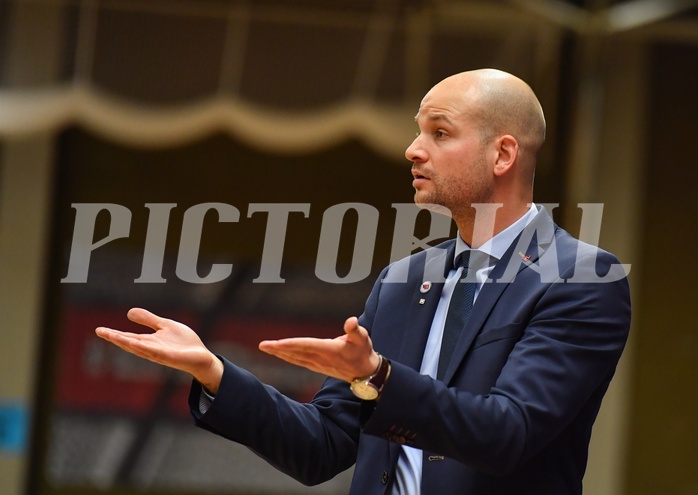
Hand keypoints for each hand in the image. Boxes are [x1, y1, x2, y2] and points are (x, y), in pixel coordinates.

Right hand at [95, 308, 223, 392]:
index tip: (99, 330)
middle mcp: (151, 349)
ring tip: (112, 336)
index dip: (114, 334)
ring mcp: (159, 354)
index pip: (128, 337)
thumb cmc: (183, 343)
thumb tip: (129, 312)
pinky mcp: (169, 357)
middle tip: (100, 331)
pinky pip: (154, 352)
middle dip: (115, 338)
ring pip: (139, 348)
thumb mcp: (164, 326)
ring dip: (125, 342)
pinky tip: (135, 343)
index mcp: (149, 341)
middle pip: (129, 343)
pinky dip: (144, 348)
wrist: (201, 356)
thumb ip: (149, 320)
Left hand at [259, 316, 379, 381]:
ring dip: (279, 353)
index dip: (292, 344)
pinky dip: (287, 357)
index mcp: (330, 350)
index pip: (307, 345)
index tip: (278, 343)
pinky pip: (298, 361)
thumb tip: (351, 321)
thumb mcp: (363, 338)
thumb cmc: (363, 351)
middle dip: (279, 349)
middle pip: (296, 353)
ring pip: (295, 358)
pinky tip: (278, 353)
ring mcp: (318, 364)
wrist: (366, 373)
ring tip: (265, 347)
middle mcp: (321, 359)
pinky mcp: (317, 366)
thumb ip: (355, 330)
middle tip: (263, 345)